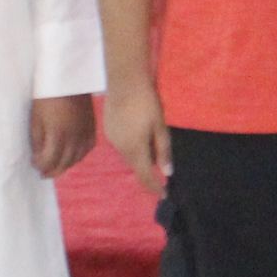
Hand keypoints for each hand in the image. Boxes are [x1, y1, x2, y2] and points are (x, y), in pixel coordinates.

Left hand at [29, 94, 96, 178]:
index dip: (39, 165)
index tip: (33, 163)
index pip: (48, 161)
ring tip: (56, 168)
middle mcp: (73, 138)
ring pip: (77, 158)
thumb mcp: (36, 118)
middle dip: (52, 171)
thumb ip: (37, 140)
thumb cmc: (47, 97)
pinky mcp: (92, 127)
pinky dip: (80, 155)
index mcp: (57, 136)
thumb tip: (38, 156)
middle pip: (64, 163)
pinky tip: (73, 156)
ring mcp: (85, 133)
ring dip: (65, 166)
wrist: (69, 79)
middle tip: (43, 174)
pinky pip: (88, 148)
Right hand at [102, 79, 171, 194]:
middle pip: (136, 166)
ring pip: (129, 155)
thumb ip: (163, 150)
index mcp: (135, 149)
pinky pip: (122, 145)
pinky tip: (139, 136)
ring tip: (152, 150)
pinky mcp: (108, 130)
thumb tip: (167, 173)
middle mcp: (120, 148)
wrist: (124, 82)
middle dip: (148, 171)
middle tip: (162, 173)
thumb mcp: (160, 127)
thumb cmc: (147, 103)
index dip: (154, 187)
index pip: (145, 175)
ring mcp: (112, 139)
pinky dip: (132, 147)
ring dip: (140, 157)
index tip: (164, 194)